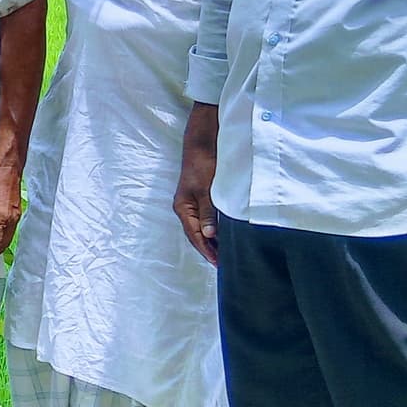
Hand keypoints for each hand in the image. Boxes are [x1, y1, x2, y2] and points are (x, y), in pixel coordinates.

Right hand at [173, 104, 221, 264]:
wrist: (201, 143)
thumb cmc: (203, 164)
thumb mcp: (207, 189)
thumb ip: (208, 213)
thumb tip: (210, 235)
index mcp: (183, 208)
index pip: (195, 236)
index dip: (207, 250)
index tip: (218, 263)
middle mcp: (184, 208)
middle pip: (195, 234)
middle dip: (208, 249)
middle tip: (222, 264)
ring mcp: (190, 203)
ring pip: (200, 228)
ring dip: (210, 240)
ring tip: (223, 254)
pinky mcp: (198, 197)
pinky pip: (203, 219)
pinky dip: (211, 229)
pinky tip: (220, 234)